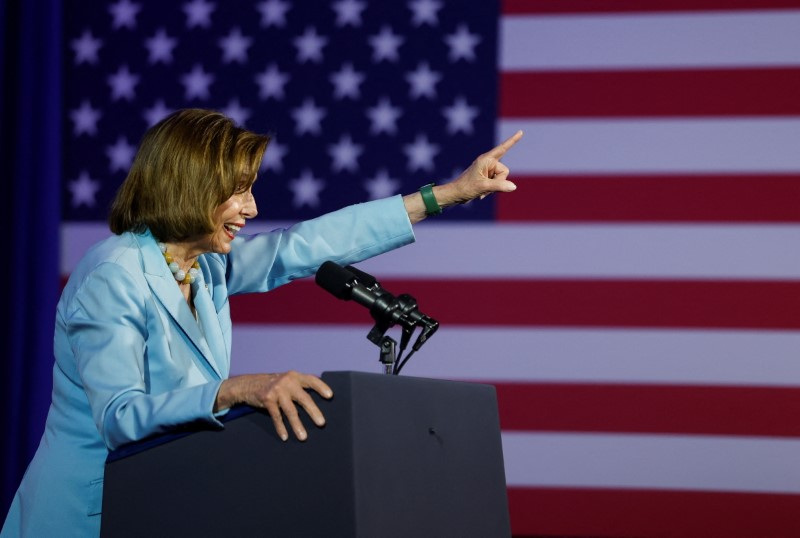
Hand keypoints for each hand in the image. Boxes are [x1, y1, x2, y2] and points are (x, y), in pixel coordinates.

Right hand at [216, 371, 332, 441]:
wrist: (249, 384)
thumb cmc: (275, 385)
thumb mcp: (287, 380)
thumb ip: (300, 387)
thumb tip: (318, 402)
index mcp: (295, 376)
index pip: (311, 380)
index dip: (321, 387)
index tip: (330, 396)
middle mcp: (287, 381)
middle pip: (303, 398)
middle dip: (313, 411)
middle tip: (321, 423)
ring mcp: (276, 390)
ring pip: (290, 410)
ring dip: (297, 425)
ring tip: (303, 437)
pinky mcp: (267, 399)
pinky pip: (276, 416)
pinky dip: (281, 428)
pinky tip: (285, 436)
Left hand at [446, 130, 522, 203]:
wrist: (455, 194)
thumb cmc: (466, 188)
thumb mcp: (483, 187)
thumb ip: (499, 186)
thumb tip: (514, 186)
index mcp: (486, 160)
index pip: (502, 148)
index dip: (512, 141)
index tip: (521, 132)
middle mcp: (488, 162)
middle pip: (505, 171)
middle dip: (499, 181)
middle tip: (485, 187)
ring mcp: (488, 169)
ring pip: (502, 178)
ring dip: (494, 187)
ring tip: (482, 190)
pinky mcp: (487, 176)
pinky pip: (497, 182)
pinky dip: (492, 189)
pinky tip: (482, 193)